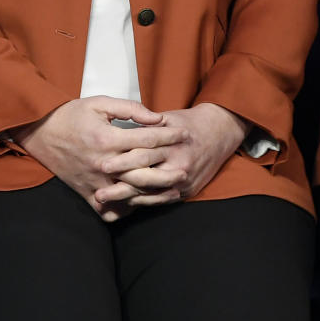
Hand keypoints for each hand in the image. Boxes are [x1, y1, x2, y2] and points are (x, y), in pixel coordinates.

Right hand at [10, 97, 189, 220]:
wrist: (39, 133)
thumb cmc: (70, 115)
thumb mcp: (100, 103)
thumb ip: (131, 109)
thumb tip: (156, 117)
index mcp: (107, 139)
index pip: (147, 139)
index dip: (169, 135)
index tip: (184, 133)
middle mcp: (102, 164)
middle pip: (143, 172)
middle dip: (168, 169)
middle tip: (187, 167)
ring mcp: (93, 182)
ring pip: (129, 194)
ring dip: (153, 193)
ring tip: (173, 190)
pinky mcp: (85, 193)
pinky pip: (108, 209)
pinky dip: (125, 208)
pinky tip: (140, 203)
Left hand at [96, 102, 248, 205]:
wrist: (220, 133)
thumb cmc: (190, 123)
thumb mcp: (170, 117)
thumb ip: (147, 123)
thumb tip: (122, 128)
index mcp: (173, 143)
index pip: (143, 154)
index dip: (122, 160)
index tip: (102, 164)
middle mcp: (179, 163)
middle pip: (145, 177)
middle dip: (120, 186)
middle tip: (99, 191)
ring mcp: (184, 180)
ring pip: (150, 193)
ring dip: (126, 199)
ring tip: (105, 201)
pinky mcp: (187, 191)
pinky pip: (161, 200)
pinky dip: (142, 203)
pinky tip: (126, 204)